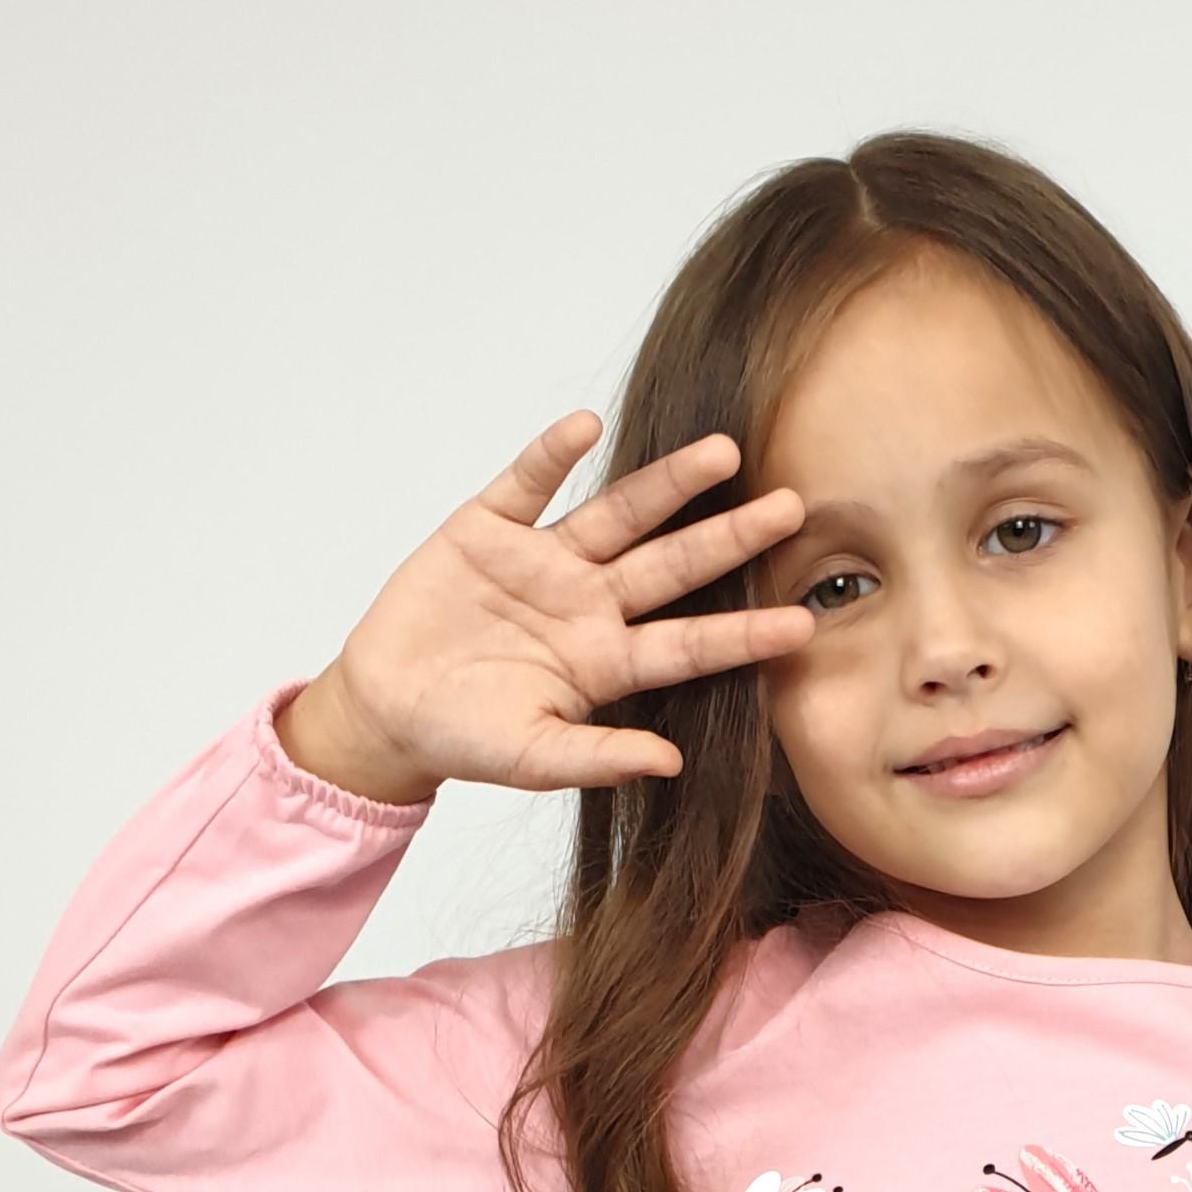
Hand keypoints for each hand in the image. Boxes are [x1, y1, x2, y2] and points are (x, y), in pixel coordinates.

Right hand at [278, 414, 815, 802]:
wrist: (388, 709)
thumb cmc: (465, 738)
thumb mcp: (533, 759)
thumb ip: (599, 758)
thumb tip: (670, 763)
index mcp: (607, 661)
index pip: (691, 644)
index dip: (745, 635)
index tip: (803, 624)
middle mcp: (589, 603)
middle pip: (674, 565)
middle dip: (731, 538)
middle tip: (794, 509)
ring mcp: (543, 561)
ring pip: (618, 514)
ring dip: (668, 483)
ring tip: (723, 452)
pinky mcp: (487, 529)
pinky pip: (526, 484)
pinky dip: (552, 456)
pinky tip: (587, 428)